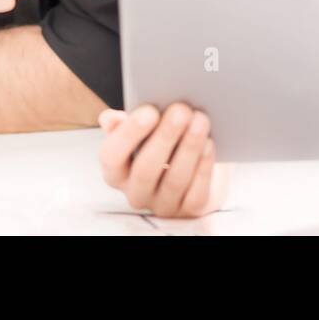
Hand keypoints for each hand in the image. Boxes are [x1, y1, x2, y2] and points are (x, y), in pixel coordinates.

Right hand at [97, 103, 231, 217]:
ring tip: (200, 119)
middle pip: (145, 169)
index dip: (128, 134)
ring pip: (174, 180)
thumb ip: (125, 123)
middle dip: (165, 136)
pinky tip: (209, 143)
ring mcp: (162, 204)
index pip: (111, 157)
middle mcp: (135, 192)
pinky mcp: (190, 209)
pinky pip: (196, 191)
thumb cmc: (162, 141)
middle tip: (181, 110)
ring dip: (189, 146)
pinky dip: (203, 166)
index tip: (149, 110)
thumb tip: (109, 119)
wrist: (194, 165)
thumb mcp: (142, 129)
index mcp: (116, 171)